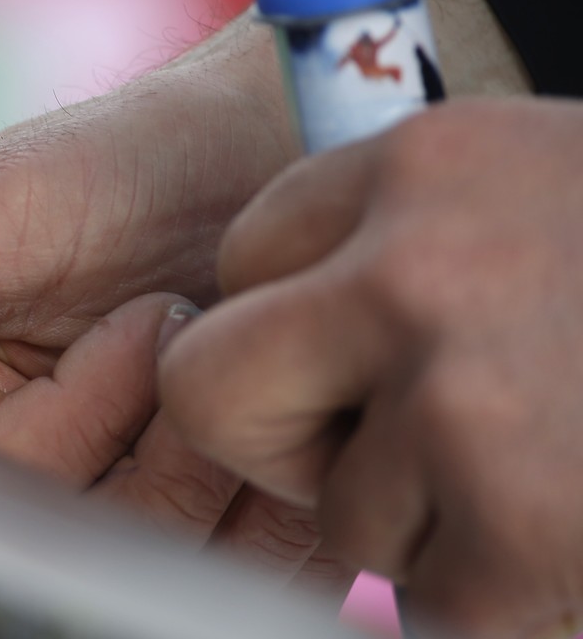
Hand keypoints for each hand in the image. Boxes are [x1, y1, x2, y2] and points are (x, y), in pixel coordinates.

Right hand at [0, 23, 351, 590]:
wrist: (293, 149)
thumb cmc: (133, 160)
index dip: (24, 434)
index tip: (95, 335)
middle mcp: (14, 472)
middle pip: (40, 529)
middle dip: (120, 413)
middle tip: (158, 307)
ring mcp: (120, 509)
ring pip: (136, 554)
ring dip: (198, 438)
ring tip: (211, 328)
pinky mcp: (219, 534)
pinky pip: (223, 569)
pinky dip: (262, 482)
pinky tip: (266, 394)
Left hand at [161, 99, 582, 636]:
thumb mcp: (556, 196)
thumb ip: (420, 237)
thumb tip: (290, 321)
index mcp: (430, 163)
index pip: (248, 253)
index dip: (295, 322)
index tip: (363, 354)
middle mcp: (421, 271)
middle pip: (211, 381)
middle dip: (279, 433)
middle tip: (389, 449)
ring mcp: (469, 410)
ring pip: (339, 515)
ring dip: (433, 527)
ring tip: (565, 475)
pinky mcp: (524, 545)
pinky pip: (432, 607)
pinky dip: (503, 601)